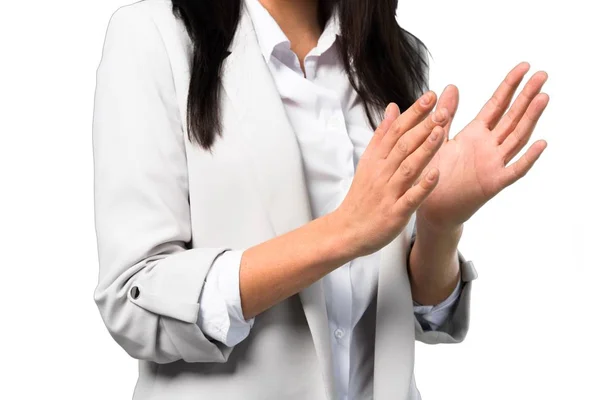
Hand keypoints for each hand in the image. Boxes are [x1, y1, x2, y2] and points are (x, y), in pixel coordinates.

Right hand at [333, 91, 447, 257]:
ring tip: (440, 131)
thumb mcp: (368, 161)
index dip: (414, 113)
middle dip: (423, 126)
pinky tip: (436, 174)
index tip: (431, 96)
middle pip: (403, 145)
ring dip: (424, 149)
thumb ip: (382, 135)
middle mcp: (382, 173)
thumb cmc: (362, 197)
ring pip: (408, 167)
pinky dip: (423, 186)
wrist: (346, 230)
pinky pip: (410, 198)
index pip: (396, 130)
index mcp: (376, 159)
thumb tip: (393, 107)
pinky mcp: (395, 213)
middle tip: (442, 108)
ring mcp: (388, 193)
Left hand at [416, 62, 549, 231]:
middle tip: (542, 74)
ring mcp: (493, 164)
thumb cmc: (433, 174)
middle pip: (512, 117)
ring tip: (543, 98)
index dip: (510, 86)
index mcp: (475, 134)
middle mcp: (488, 146)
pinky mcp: (492, 183)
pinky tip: (541, 143)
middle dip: (527, 96)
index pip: (497, 105)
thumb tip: (451, 86)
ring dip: (530, 119)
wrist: (429, 206)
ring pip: (516, 138)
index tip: (524, 67)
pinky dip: (528, 158)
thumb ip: (446, 114)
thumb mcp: (438, 139)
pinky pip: (513, 170)